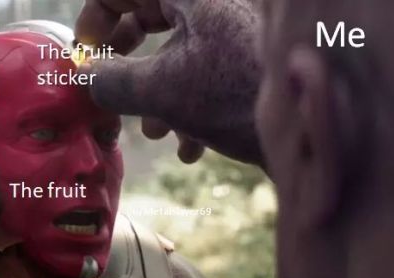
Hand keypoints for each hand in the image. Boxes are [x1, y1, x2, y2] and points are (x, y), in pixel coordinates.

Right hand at [75, 0, 263, 165]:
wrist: (310, 133)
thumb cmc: (240, 99)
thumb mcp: (164, 90)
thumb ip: (113, 80)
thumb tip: (84, 77)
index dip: (94, 21)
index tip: (85, 56)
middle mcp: (213, 5)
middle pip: (150, 20)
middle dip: (127, 65)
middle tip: (110, 89)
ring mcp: (232, 35)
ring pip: (177, 55)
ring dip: (158, 97)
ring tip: (155, 134)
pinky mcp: (246, 64)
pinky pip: (206, 76)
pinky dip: (190, 109)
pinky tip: (192, 148)